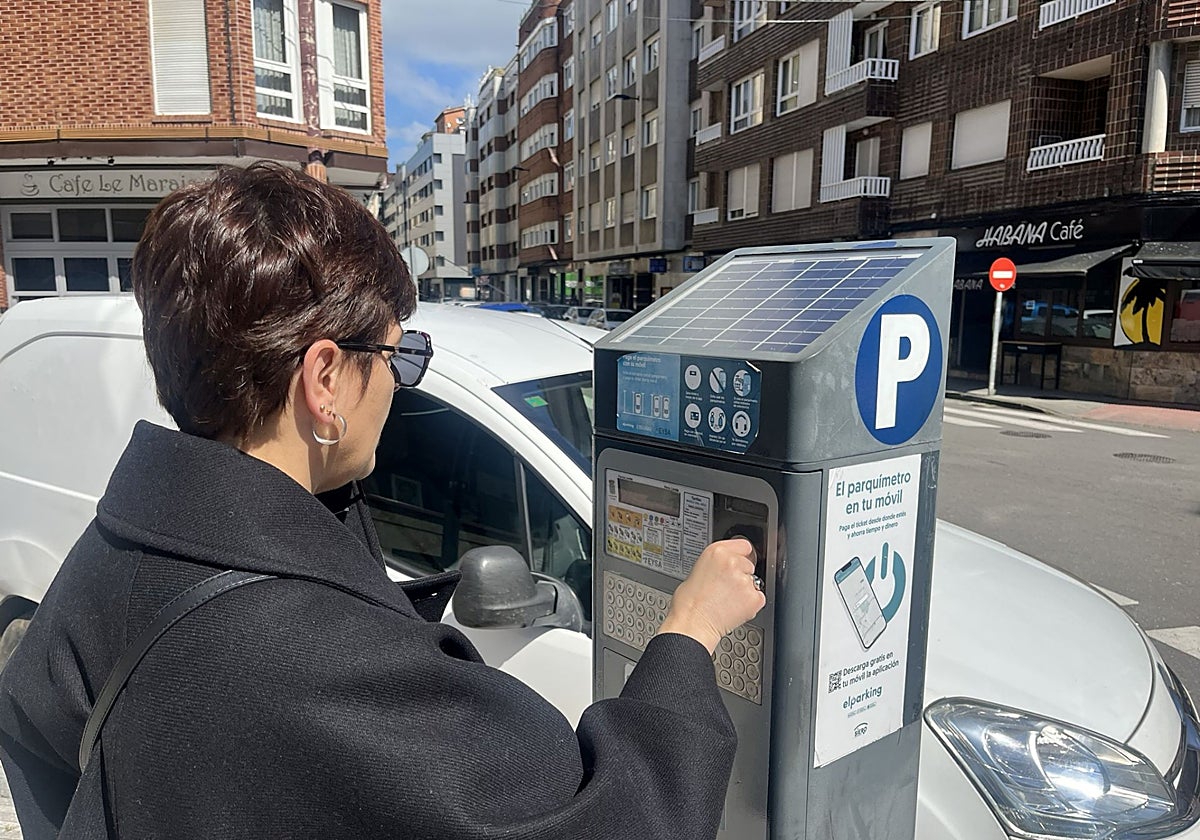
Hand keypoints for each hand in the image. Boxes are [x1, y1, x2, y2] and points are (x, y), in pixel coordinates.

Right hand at [656, 539, 765, 654]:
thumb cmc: (689, 602)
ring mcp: (745, 580)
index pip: (744, 545)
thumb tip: (726, 566)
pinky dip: (750, 604)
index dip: (741, 555)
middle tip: (726, 588)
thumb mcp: (698, 569)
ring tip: (727, 600)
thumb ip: (717, 563)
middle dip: (741, 575)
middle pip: (749, 564)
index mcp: (717, 551)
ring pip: (753, 582)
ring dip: (745, 590)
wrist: (692, 623)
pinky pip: (759, 598)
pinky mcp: (754, 597)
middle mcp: (733, 562)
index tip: (739, 562)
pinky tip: (734, 608)